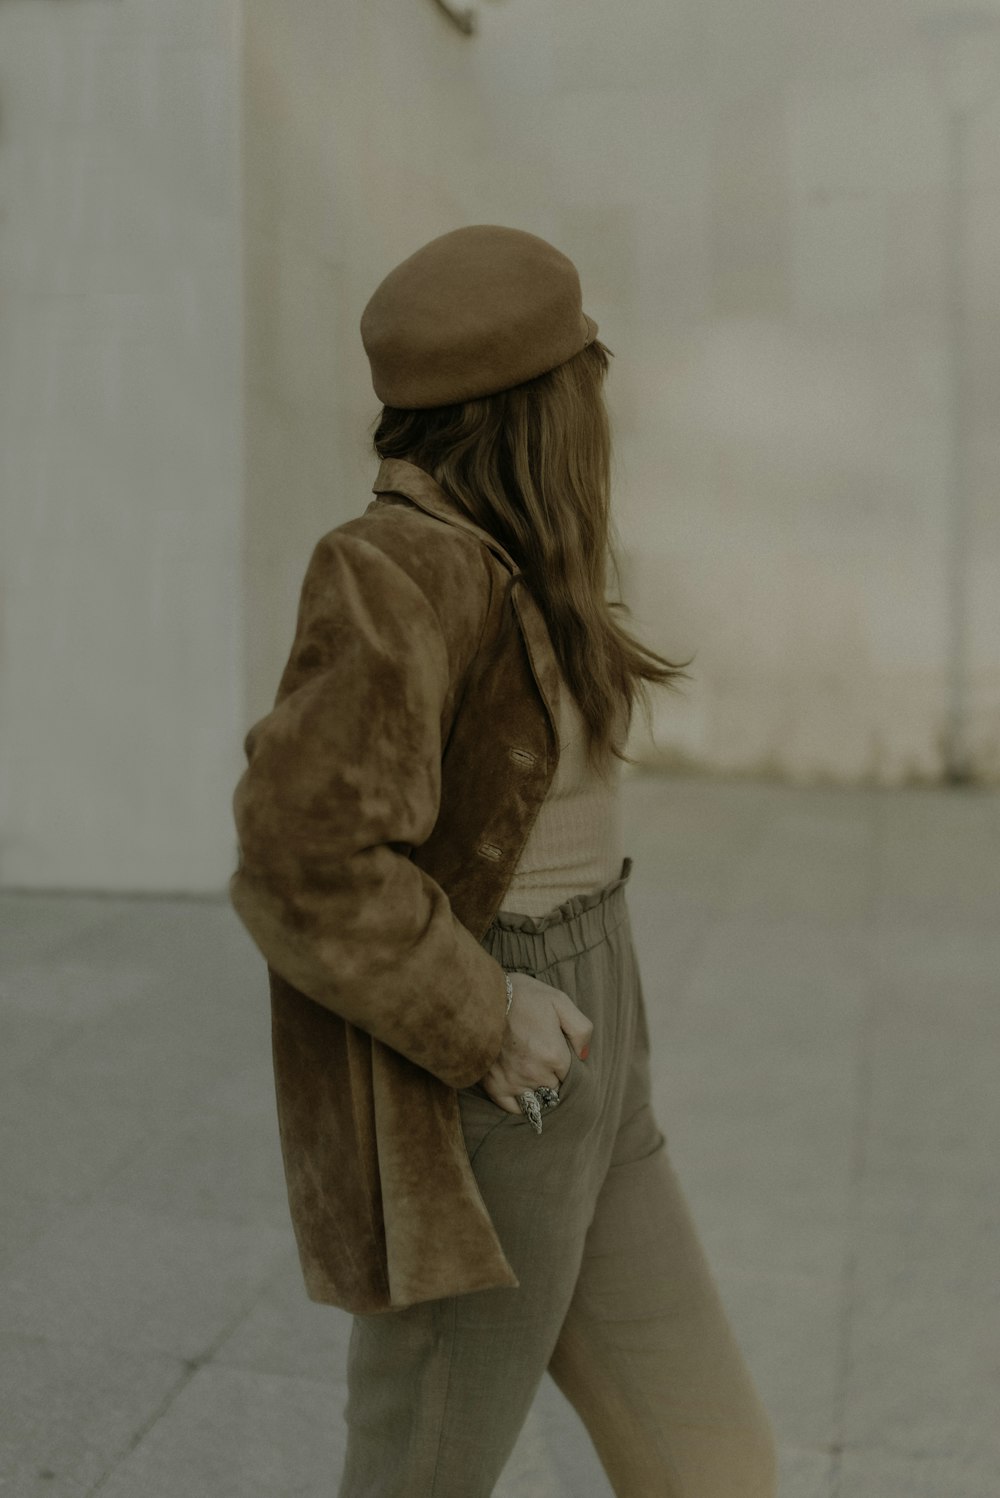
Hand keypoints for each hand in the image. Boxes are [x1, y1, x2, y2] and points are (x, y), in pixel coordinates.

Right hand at [475, 971, 593, 1114]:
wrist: (481, 997)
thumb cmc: (521, 996)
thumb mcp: (559, 1001)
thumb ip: (581, 1028)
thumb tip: (584, 1055)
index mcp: (555, 1055)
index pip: (571, 1076)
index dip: (564, 1064)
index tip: (556, 1052)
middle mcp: (536, 1074)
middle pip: (554, 1089)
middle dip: (552, 1077)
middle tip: (541, 1058)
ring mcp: (515, 1082)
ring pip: (537, 1100)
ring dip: (537, 1089)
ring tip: (530, 1071)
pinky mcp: (495, 1087)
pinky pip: (514, 1108)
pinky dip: (520, 1103)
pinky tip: (521, 1089)